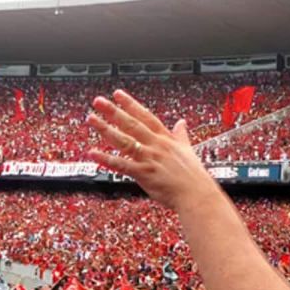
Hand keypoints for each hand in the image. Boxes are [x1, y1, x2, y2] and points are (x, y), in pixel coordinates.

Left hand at [86, 90, 218, 209]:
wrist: (197, 194)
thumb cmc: (194, 176)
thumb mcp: (188, 150)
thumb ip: (181, 135)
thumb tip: (182, 123)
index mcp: (166, 138)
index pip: (145, 116)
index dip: (131, 104)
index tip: (118, 95)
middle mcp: (156, 145)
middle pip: (131, 124)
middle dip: (114, 111)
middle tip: (98, 101)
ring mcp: (149, 158)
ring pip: (124, 140)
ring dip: (106, 129)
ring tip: (92, 119)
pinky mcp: (144, 174)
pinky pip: (121, 165)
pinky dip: (106, 159)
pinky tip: (93, 153)